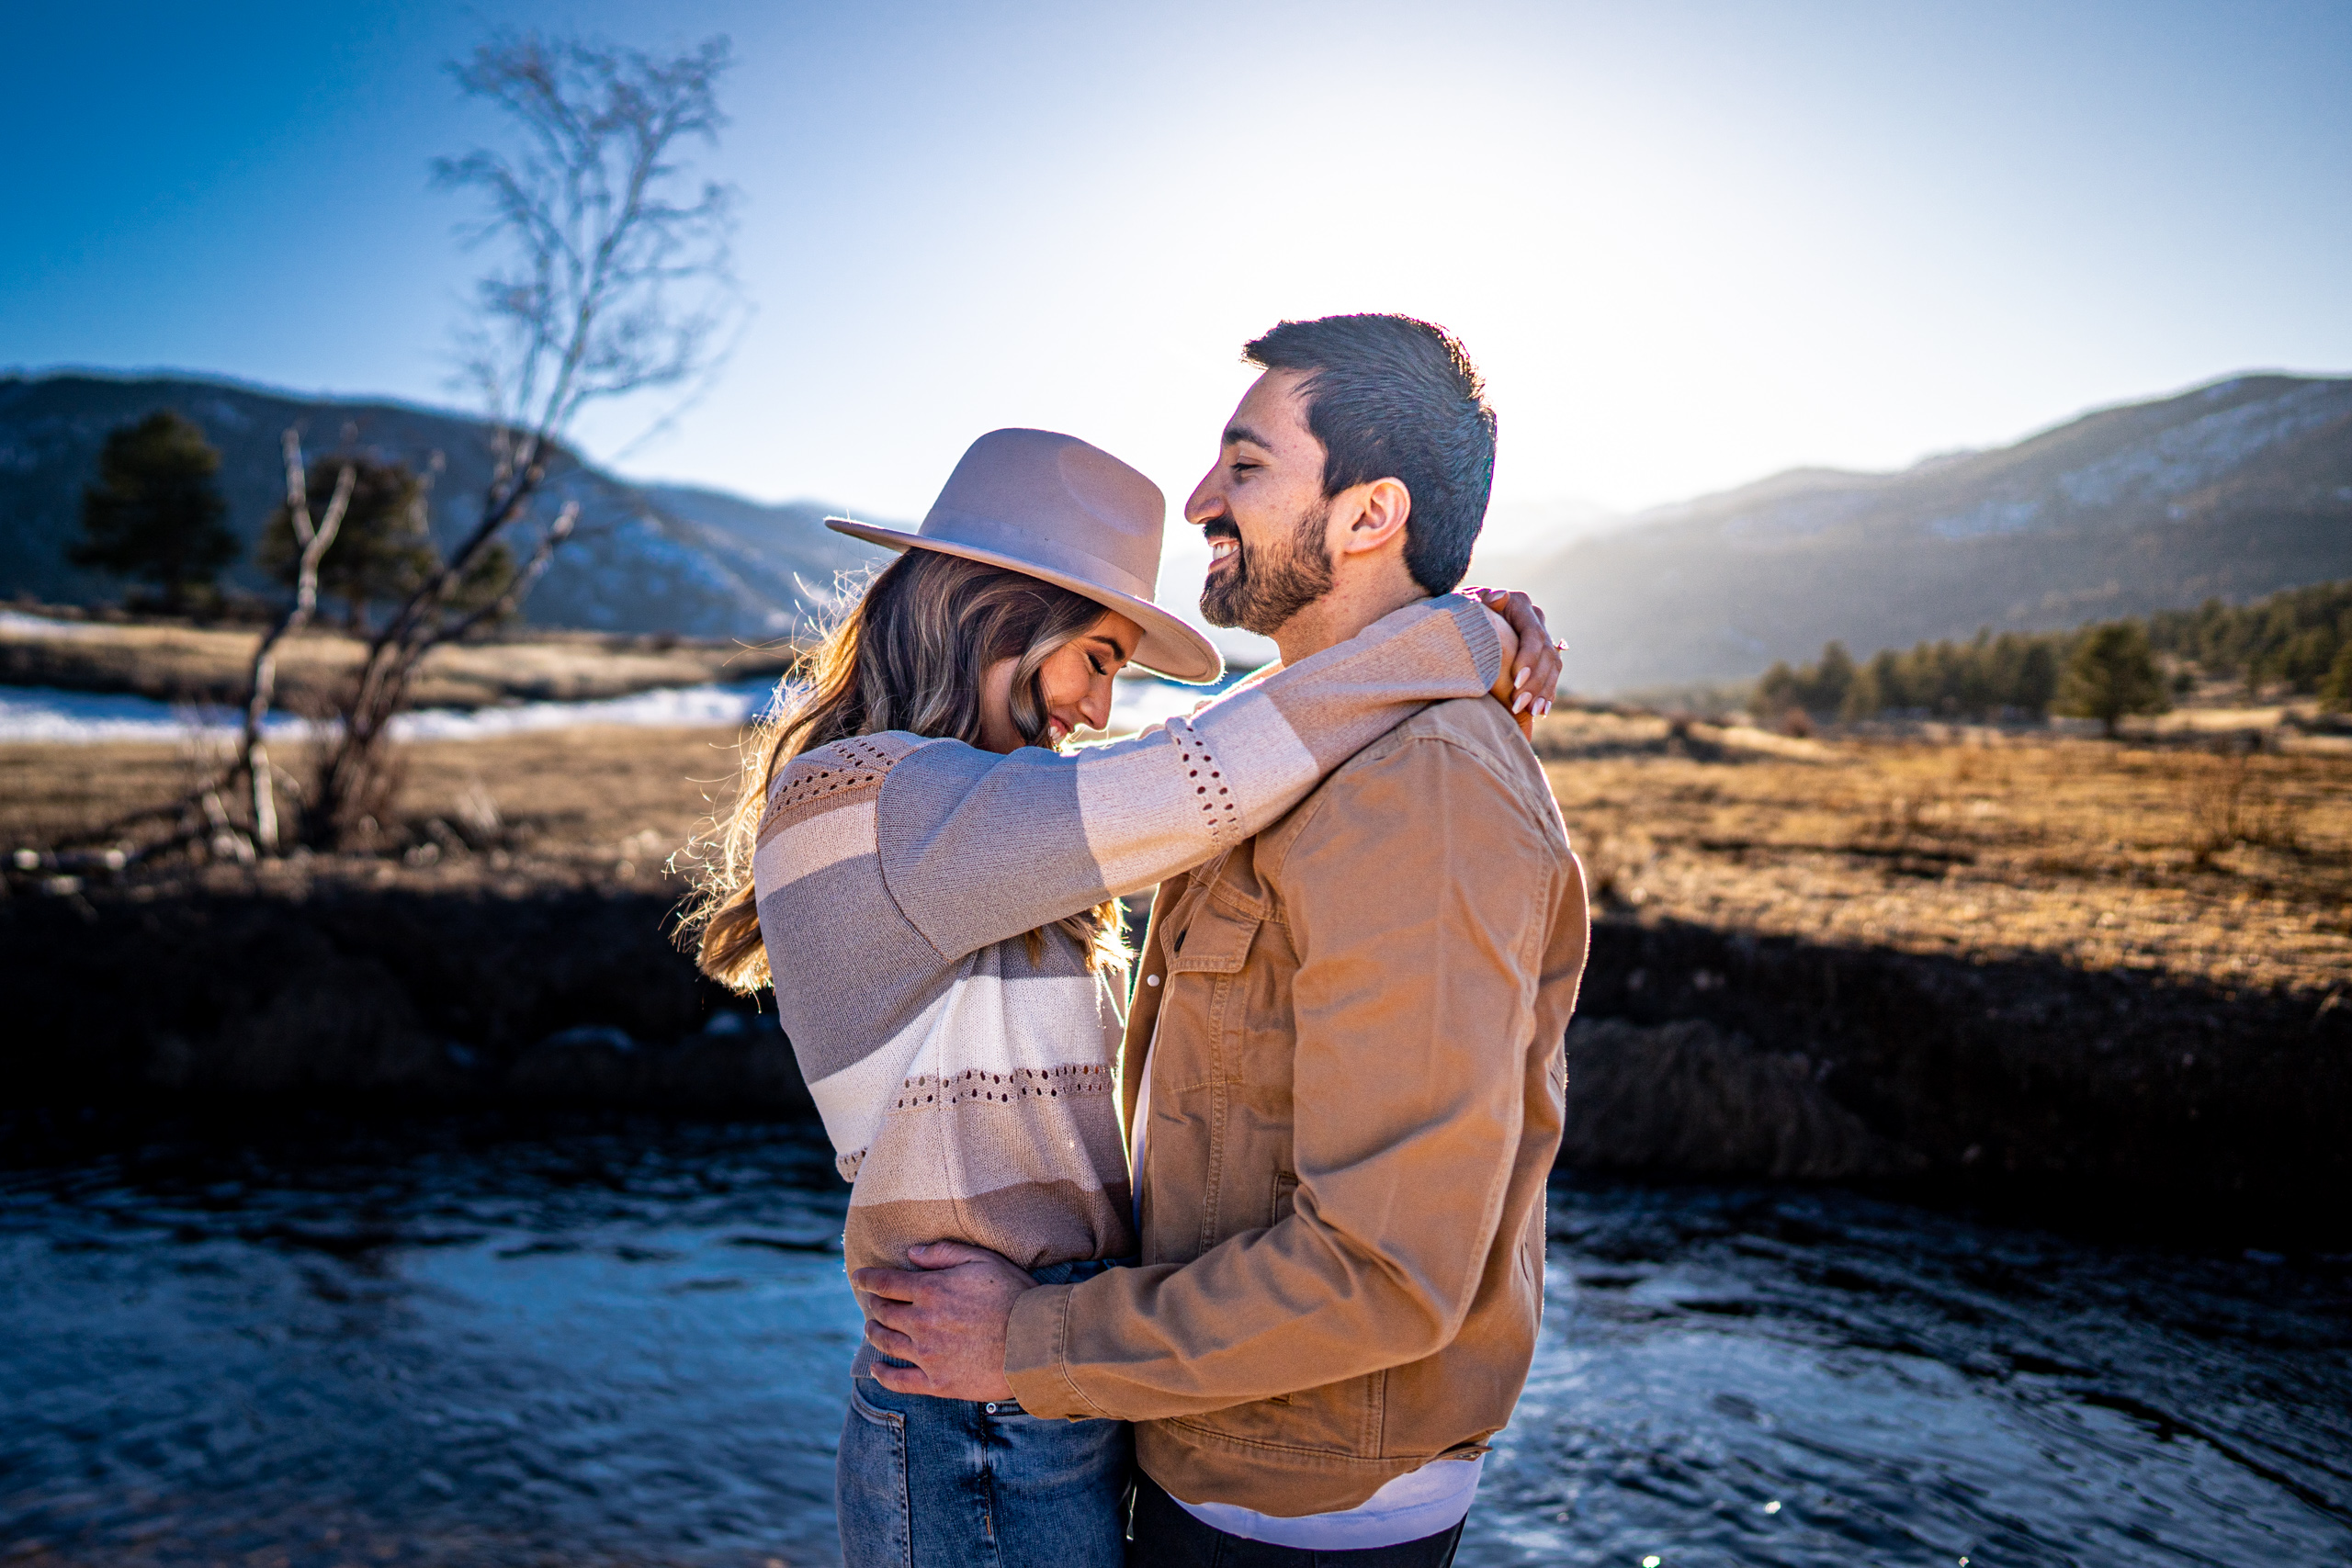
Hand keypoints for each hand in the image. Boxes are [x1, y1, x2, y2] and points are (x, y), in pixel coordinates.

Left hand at [850, 1240, 1033, 1401]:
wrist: (1035, 1343)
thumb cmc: (1014, 1295)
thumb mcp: (983, 1260)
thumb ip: (944, 1253)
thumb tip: (911, 1254)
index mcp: (930, 1290)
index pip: (885, 1283)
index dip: (867, 1279)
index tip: (858, 1277)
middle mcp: (921, 1323)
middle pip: (883, 1312)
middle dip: (874, 1305)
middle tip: (873, 1303)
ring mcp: (927, 1355)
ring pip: (886, 1343)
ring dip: (873, 1333)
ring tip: (871, 1329)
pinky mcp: (937, 1382)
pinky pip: (899, 1381)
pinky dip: (883, 1374)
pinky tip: (877, 1369)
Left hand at [1462, 586, 1562, 736]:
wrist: (1460, 617)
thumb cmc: (1459, 611)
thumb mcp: (1465, 604)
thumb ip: (1483, 602)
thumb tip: (1501, 596)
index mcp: (1519, 605)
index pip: (1533, 634)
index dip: (1528, 659)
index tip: (1516, 681)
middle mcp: (1534, 619)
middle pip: (1546, 653)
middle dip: (1535, 682)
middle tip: (1519, 705)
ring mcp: (1539, 636)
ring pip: (1552, 666)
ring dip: (1544, 691)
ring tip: (1533, 712)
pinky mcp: (1539, 654)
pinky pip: (1550, 674)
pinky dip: (1546, 692)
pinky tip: (1541, 710)